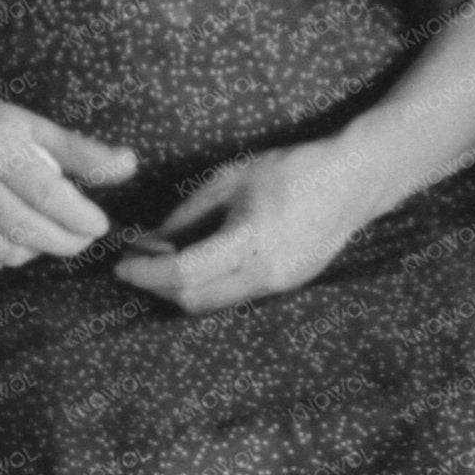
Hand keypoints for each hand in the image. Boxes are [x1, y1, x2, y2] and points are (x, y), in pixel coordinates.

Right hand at [0, 89, 138, 277]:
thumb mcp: (33, 126)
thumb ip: (82, 151)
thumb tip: (129, 166)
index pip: (48, 196)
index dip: (81, 218)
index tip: (99, 224)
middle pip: (28, 231)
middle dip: (67, 242)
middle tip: (83, 237)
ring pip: (7, 253)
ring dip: (37, 250)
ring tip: (46, 231)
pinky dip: (5, 258)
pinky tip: (11, 237)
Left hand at [115, 139, 383, 315]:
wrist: (352, 183)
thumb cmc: (290, 170)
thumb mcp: (230, 178)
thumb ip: (186, 215)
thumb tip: (148, 242)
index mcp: (250, 240)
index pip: (184, 273)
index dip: (146, 272)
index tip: (121, 262)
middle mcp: (265, 273)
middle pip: (193, 300)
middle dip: (156, 287)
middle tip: (134, 266)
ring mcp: (278, 286)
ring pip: (212, 304)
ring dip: (181, 290)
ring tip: (162, 263)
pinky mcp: (286, 287)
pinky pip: (234, 296)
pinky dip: (207, 286)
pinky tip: (199, 263)